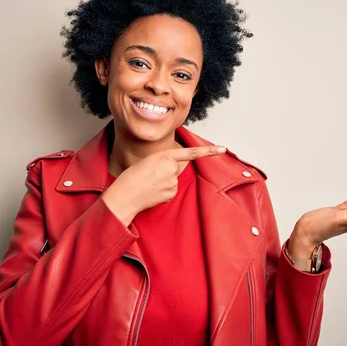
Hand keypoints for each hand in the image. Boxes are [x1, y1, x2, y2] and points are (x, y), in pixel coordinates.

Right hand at [101, 146, 225, 225]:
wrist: (124, 195)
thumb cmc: (131, 178)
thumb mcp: (147, 161)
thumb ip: (163, 162)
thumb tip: (173, 171)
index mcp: (163, 156)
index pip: (190, 153)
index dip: (207, 151)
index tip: (221, 149)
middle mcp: (170, 168)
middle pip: (177, 167)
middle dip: (168, 170)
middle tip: (151, 175)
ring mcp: (172, 182)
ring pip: (173, 179)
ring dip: (164, 181)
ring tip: (149, 184)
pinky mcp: (171, 193)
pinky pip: (171, 190)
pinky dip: (163, 191)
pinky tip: (152, 192)